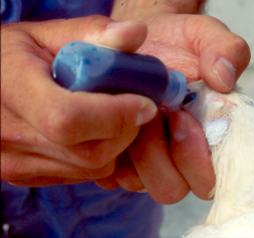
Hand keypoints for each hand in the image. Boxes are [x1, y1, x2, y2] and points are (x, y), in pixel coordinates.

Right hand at [1, 16, 156, 185]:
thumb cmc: (13, 57)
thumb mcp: (46, 35)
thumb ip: (92, 32)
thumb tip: (137, 32)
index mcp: (10, 87)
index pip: (69, 118)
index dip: (116, 115)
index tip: (145, 102)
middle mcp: (7, 135)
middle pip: (91, 153)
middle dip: (126, 130)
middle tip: (134, 107)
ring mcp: (13, 162)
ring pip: (92, 168)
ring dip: (115, 144)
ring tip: (110, 116)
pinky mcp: (24, 176)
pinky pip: (81, 175)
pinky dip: (98, 155)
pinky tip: (90, 132)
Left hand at [103, 10, 249, 203]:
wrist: (143, 39)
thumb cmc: (178, 43)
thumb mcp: (207, 35)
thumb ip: (226, 50)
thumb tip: (223, 80)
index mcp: (207, 140)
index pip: (209, 179)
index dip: (196, 158)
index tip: (181, 116)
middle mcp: (177, 158)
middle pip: (170, 189)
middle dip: (159, 154)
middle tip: (155, 113)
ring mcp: (144, 161)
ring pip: (136, 183)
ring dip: (132, 147)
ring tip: (132, 107)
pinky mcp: (115, 158)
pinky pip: (108, 171)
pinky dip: (108, 144)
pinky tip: (113, 112)